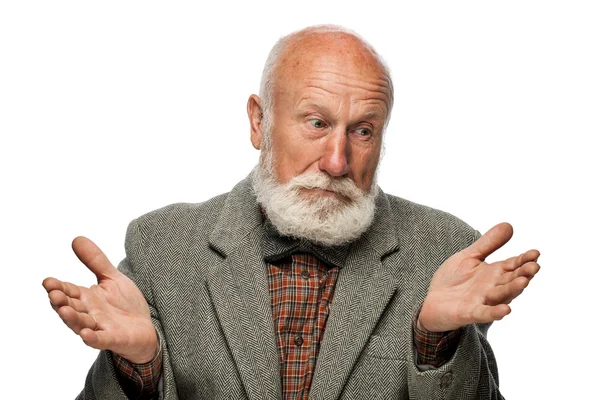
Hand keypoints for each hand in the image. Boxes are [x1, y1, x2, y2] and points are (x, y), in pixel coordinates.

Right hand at [42, 237, 157, 363]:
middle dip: (61, 302)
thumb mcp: (112, 278)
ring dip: (72, 318)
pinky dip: (92, 338)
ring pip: (81, 324)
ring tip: (64, 310)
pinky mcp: (113, 339)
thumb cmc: (125, 304)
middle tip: (53, 294)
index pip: (68, 291)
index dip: (58, 287)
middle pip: (71, 307)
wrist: (146, 328)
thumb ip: (95, 261)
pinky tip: (85, 335)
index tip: (47, 281)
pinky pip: (100, 340)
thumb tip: (76, 238)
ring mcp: (100, 327)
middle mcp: (89, 313)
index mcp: (86, 298)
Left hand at [418, 222, 539, 332]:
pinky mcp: (469, 312)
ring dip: (512, 289)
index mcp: (493, 273)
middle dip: (523, 274)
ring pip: (501, 295)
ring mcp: (482, 300)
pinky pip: (484, 313)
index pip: (513, 265)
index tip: (536, 253)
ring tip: (523, 282)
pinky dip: (494, 312)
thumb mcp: (470, 257)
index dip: (524, 259)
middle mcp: (492, 287)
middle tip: (534, 267)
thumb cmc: (453, 279)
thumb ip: (488, 244)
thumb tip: (509, 224)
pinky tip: (506, 310)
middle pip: (511, 280)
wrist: (432, 301)